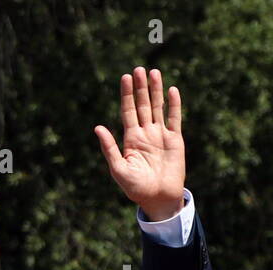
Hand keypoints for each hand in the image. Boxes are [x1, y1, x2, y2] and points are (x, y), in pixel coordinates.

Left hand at [94, 67, 185, 220]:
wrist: (158, 198)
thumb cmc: (135, 187)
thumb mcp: (118, 168)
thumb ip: (109, 147)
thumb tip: (97, 127)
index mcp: (131, 139)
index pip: (128, 111)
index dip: (127, 95)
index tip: (125, 78)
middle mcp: (145, 133)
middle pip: (142, 105)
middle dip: (140, 87)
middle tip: (138, 68)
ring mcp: (160, 135)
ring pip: (158, 107)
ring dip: (156, 90)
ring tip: (153, 72)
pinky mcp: (175, 139)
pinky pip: (174, 118)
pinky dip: (173, 104)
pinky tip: (172, 90)